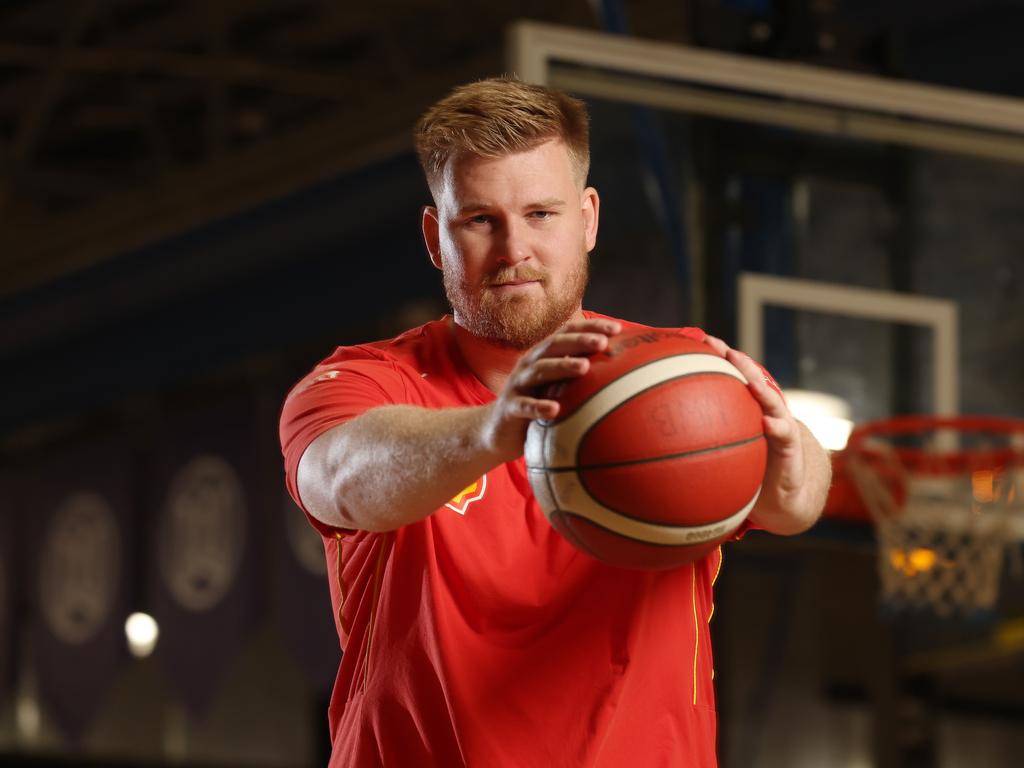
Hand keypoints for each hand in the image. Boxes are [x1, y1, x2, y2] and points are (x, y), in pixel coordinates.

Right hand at [481, 318, 621, 462]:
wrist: (497, 431)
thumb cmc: (536, 405)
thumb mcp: (557, 387)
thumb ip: (580, 377)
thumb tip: (623, 375)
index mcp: (544, 356)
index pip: (568, 334)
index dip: (590, 328)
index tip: (617, 328)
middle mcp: (530, 364)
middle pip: (554, 346)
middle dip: (579, 341)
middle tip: (602, 342)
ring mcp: (518, 385)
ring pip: (540, 370)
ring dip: (562, 367)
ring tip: (583, 367)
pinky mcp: (510, 408)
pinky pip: (524, 406)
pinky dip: (538, 406)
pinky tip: (555, 410)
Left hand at [704, 334, 822, 532]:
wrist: (779, 493)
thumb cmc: (745, 467)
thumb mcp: (719, 449)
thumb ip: (696, 436)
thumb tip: (649, 432)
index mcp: (744, 406)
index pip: (730, 375)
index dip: (717, 356)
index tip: (697, 340)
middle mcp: (762, 408)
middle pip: (751, 378)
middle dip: (738, 362)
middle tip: (722, 349)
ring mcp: (779, 423)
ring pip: (771, 400)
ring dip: (760, 388)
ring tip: (749, 380)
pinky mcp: (790, 444)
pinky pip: (783, 434)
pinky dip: (775, 427)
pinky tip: (766, 422)